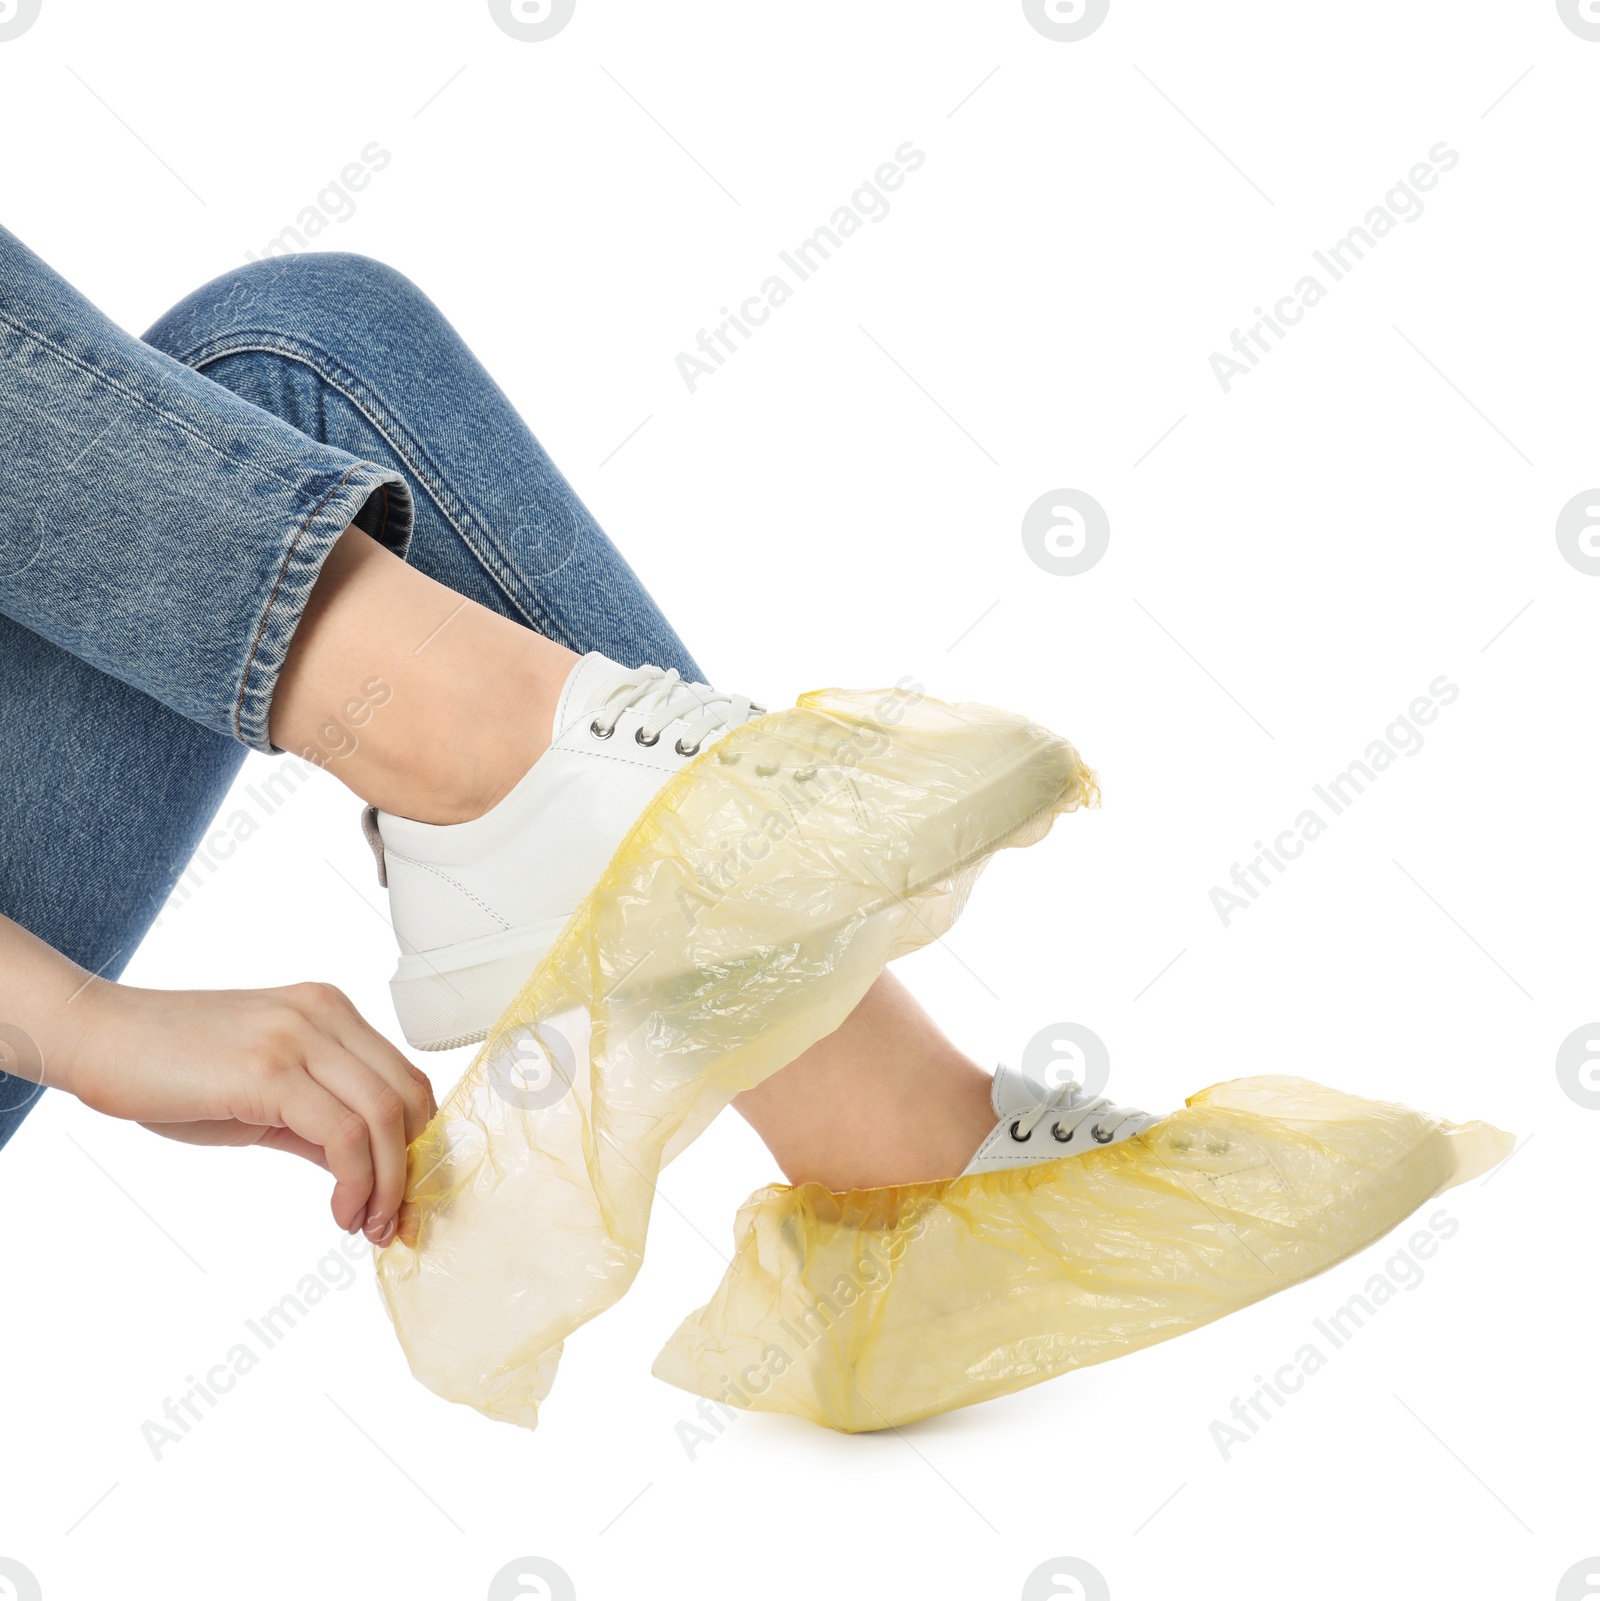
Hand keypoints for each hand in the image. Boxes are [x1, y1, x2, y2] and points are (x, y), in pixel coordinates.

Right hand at [65, 980, 434, 1245]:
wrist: (96, 1037)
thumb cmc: (169, 1068)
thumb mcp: (264, 1092)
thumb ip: (320, 1122)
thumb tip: (370, 1171)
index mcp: (330, 1011)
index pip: (404, 1078)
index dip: (418, 1141)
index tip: (406, 1195)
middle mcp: (325, 1013)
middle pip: (406, 1096)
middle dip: (411, 1168)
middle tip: (393, 1221)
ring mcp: (299, 1037)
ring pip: (384, 1115)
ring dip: (388, 1184)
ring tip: (368, 1225)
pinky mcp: (268, 1070)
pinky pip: (342, 1132)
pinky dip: (356, 1181)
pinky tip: (340, 1211)